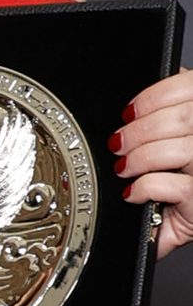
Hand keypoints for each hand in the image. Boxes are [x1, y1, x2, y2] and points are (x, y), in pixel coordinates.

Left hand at [114, 67, 192, 257]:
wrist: (186, 219)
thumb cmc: (180, 178)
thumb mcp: (172, 139)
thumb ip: (166, 112)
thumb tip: (138, 104)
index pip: (191, 86)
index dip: (155, 96)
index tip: (129, 112)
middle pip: (185, 118)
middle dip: (140, 130)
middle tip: (119, 144)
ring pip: (180, 150)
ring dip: (140, 158)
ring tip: (125, 168)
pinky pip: (173, 186)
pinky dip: (145, 187)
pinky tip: (134, 192)